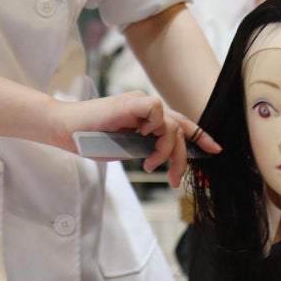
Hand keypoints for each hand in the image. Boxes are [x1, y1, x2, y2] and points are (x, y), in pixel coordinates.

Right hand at [50, 91, 220, 187]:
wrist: (65, 129)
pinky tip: (142, 139)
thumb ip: (144, 147)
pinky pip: (157, 113)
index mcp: (144, 117)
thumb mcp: (124, 148)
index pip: (179, 124)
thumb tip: (161, 155)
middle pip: (179, 128)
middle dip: (181, 157)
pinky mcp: (132, 101)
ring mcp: (139, 101)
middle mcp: (145, 107)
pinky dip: (155, 130)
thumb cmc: (89, 140)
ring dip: (165, 150)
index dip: (199, 136)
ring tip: (148, 163)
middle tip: (173, 178)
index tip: (214, 149)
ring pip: (171, 124)